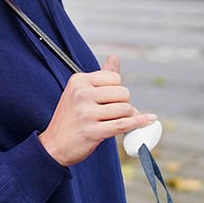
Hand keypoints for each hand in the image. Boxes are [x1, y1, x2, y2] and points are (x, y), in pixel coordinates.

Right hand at [38, 55, 156, 167]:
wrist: (54, 145)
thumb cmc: (71, 117)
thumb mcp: (80, 91)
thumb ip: (101, 76)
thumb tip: (114, 57)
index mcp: (78, 80)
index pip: (114, 77)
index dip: (117, 89)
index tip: (110, 99)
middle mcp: (81, 94)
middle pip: (122, 93)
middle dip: (124, 103)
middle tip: (114, 113)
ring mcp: (87, 113)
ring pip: (125, 109)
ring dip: (127, 116)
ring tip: (115, 121)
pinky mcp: (93, 131)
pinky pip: (123, 125)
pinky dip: (139, 123)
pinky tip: (149, 120)